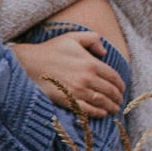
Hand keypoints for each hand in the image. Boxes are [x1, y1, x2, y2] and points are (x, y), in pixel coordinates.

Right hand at [10, 31, 124, 117]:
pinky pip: (88, 110)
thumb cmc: (51, 50)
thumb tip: (104, 52)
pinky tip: (102, 114)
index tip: (122, 89)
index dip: (121, 85)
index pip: (113, 77)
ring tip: (114, 109)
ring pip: (101, 102)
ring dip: (111, 107)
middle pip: (110, 91)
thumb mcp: (73, 37)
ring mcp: (77, 90)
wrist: (29, 64)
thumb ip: (93, 39)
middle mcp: (87, 78)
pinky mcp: (68, 100)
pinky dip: (98, 113)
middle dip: (118, 97)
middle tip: (120, 101)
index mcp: (90, 63)